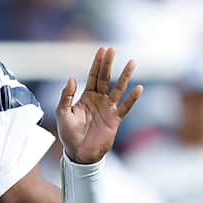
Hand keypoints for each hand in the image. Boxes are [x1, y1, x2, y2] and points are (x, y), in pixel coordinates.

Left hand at [56, 46, 142, 164]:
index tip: (102, 49)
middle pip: (106, 78)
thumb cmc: (69, 135)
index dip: (97, 63)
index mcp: (86, 96)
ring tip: (132, 62)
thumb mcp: (63, 113)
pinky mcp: (115, 120)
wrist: (79, 154)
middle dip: (109, 63)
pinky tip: (139, 88)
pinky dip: (132, 98)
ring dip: (125, 76)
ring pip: (119, 88)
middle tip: (113, 49)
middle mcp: (99, 100)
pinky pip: (125, 107)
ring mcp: (108, 109)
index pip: (93, 76)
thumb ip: (65, 96)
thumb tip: (71, 79)